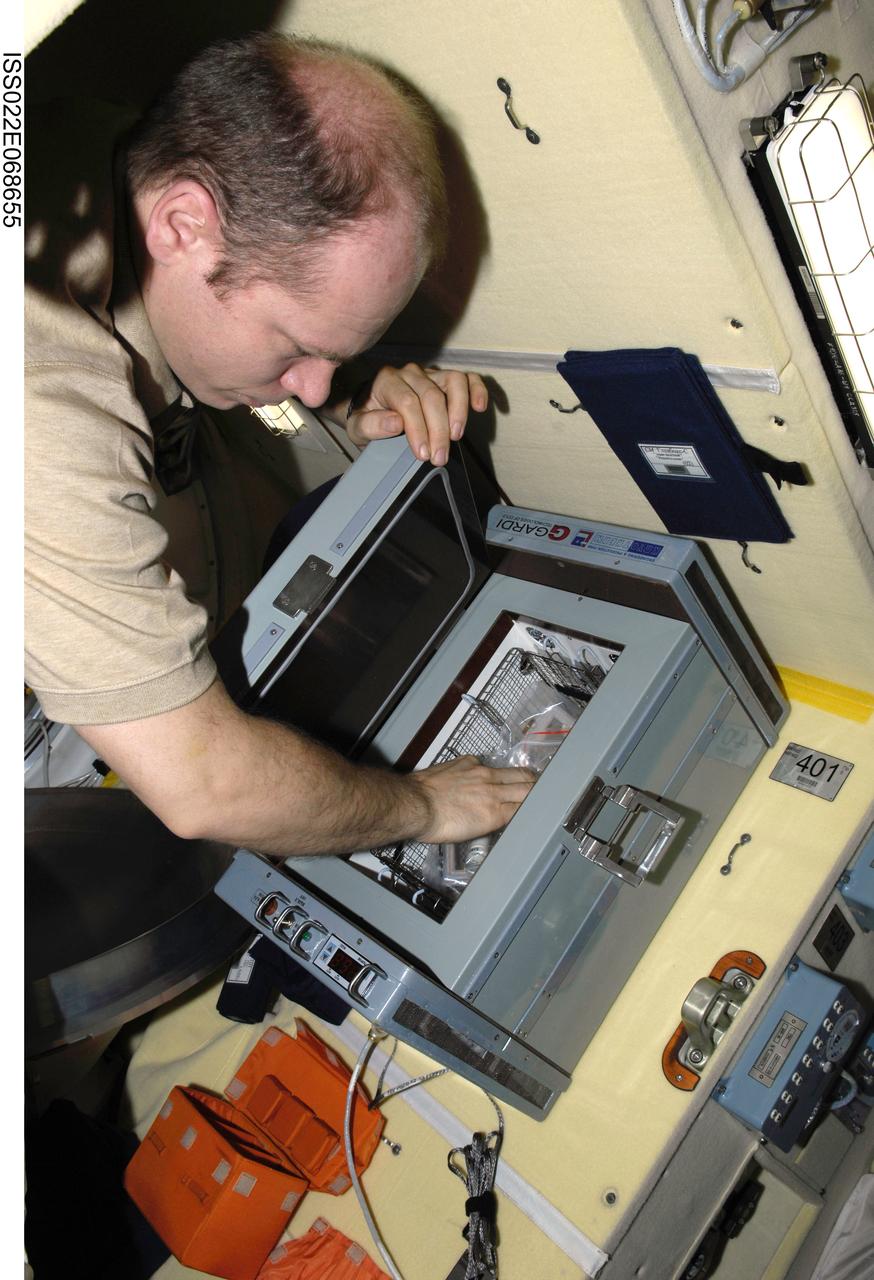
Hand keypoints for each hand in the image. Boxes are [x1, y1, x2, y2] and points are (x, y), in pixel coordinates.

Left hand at [345, 363, 487, 465]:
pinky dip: (477, 390)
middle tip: (440, 457)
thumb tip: (396, 422)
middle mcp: (410, 373)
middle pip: (432, 395)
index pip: (407, 402)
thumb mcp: (356, 427)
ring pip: (453, 380)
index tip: (423, 454)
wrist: (370, 406)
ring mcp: (430, 374)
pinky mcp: (445, 379)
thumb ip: (370, 425)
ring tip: (457, 436)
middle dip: (438, 429)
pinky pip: (467, 378)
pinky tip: (479, 408)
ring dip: (459, 410)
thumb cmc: (366, 418)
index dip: (418, 429)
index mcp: (387, 381)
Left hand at [410, 754, 535, 844]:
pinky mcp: (468, 762)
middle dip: (537, 788)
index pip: (524, 806)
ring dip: (524, 776)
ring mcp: (481, 773)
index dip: (535, 805)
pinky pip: (486, 763)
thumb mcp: (470, 832)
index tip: (541, 805)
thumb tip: (500, 815)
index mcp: (494, 813)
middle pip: (526, 786)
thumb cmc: (436, 825)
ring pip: (512, 772)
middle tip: (543, 789)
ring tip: (529, 777)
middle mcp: (492, 791)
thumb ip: (490, 820)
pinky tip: (487, 773)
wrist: (415, 805)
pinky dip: (490, 769)